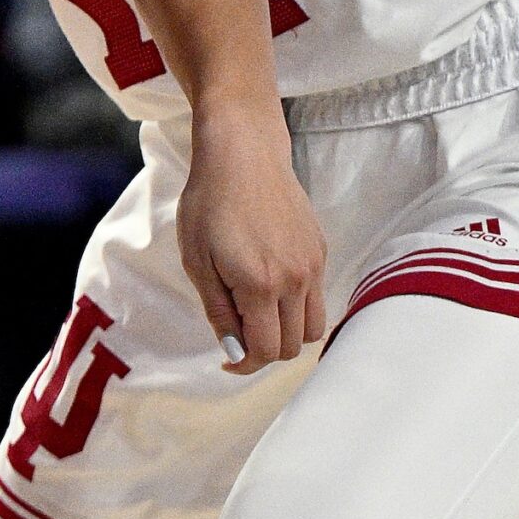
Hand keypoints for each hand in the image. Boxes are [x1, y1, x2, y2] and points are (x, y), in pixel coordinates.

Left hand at [175, 113, 326, 373]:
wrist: (243, 154)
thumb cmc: (209, 202)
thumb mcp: (197, 259)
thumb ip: (218, 310)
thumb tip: (236, 351)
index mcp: (259, 284)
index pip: (266, 350)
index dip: (245, 364)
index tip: (228, 360)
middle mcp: (295, 279)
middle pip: (292, 347)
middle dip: (265, 350)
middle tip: (238, 333)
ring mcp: (313, 265)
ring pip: (313, 329)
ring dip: (287, 333)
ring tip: (257, 315)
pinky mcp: (321, 251)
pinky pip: (317, 298)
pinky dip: (298, 307)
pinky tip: (270, 287)